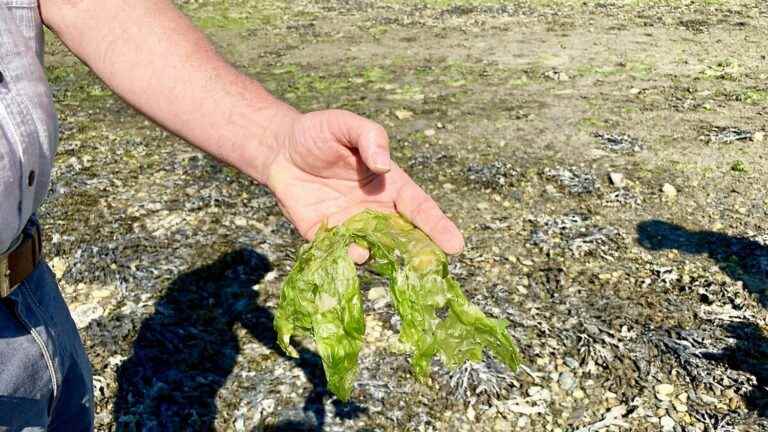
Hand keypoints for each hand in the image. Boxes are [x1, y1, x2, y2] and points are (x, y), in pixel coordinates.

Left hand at [265, 109, 463, 260]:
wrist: (279, 150)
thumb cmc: (319, 133)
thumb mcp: (345, 124)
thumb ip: (369, 137)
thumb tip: (383, 166)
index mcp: (390, 185)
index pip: (420, 208)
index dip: (438, 226)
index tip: (455, 244)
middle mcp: (375, 210)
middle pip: (404, 237)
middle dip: (419, 254)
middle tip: (431, 269)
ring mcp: (351, 226)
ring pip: (375, 250)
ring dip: (384, 258)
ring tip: (392, 261)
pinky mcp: (324, 236)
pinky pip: (339, 253)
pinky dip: (347, 258)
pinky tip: (351, 253)